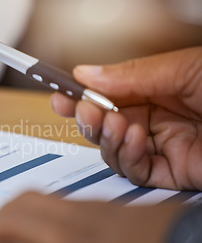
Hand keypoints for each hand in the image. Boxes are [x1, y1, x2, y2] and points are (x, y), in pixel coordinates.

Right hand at [50, 48, 201, 189]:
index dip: (80, 96)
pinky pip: (136, 172)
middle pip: (103, 125)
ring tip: (114, 123)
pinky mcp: (172, 174)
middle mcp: (156, 119)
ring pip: (113, 150)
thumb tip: (85, 73)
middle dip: (88, 119)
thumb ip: (133, 74)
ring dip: (106, 138)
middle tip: (84, 111)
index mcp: (157, 89)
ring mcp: (162, 147)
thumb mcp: (183, 69)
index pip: (108, 95)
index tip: (59, 96)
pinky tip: (135, 139)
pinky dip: (127, 158)